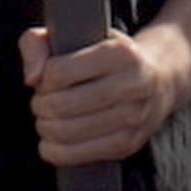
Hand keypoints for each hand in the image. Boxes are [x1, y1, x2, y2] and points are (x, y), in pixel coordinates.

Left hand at [19, 20, 190, 167]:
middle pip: (62, 105)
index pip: (59, 72)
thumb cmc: (105, 57)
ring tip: (45, 119)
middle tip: (40, 102)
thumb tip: (31, 79)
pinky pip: (80, 155)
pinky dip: (55, 152)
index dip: (43, 79)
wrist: (158, 79)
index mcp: (119, 53)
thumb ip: (37, 44)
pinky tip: (50, 142)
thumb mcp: (75, 35)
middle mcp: (132, 85)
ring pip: (68, 132)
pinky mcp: (129, 143)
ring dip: (45, 128)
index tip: (46, 79)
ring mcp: (134, 117)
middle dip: (40, 106)